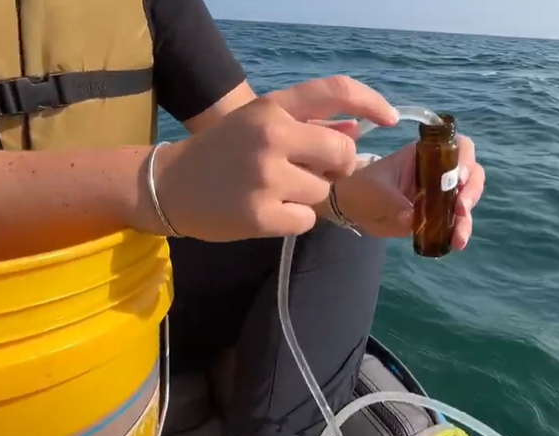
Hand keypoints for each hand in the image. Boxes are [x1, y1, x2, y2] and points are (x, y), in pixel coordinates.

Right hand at [148, 76, 399, 241]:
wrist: (169, 185)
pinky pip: (305, 221)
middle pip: (344, 151)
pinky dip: (292, 221)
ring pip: (323, 190)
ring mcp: (265, 176)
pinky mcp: (259, 214)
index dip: (371, 102)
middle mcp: (271, 136)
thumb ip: (307, 125)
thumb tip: (357, 127)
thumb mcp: (259, 126)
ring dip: (308, 196)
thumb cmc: (220, 154)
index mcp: (272, 108)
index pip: (335, 91)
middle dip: (338, 166)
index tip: (389, 119)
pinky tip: (267, 212)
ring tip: (275, 193)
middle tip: (317, 172)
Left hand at [332, 135, 484, 248]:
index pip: (458, 147)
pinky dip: (459, 231)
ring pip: (466, 200)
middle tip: (460, 209)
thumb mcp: (377, 192)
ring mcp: (440, 193)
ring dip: (467, 218)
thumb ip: (397, 204)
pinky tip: (456, 243)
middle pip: (472, 174)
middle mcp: (438, 171)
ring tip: (458, 237)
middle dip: (471, 192)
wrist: (351, 208)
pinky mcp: (437, 214)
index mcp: (425, 154)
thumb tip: (415, 218)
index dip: (465, 160)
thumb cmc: (363, 188)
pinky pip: (455, 221)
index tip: (458, 179)